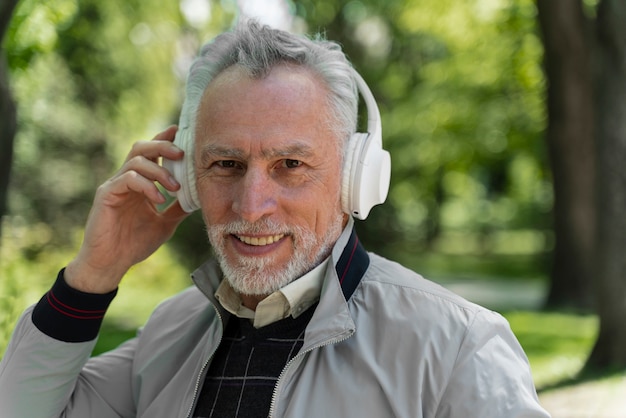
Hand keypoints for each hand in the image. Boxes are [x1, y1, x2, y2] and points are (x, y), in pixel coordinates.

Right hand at [65, 126, 189, 292]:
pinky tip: (159, 199)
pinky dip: (146, 185)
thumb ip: (178, 208)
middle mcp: (125, 180)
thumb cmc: (134, 244)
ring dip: (159, 171)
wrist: (111, 264)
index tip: (180, 132)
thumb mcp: (165, 223)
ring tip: (175, 187)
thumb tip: (200, 196)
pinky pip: (127, 179)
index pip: (151, 154)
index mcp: (139, 183)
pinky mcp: (106, 195)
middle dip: (163, 146)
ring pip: (135, 161)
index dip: (164, 139)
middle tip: (182, 154)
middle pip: (141, 148)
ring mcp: (114, 186)